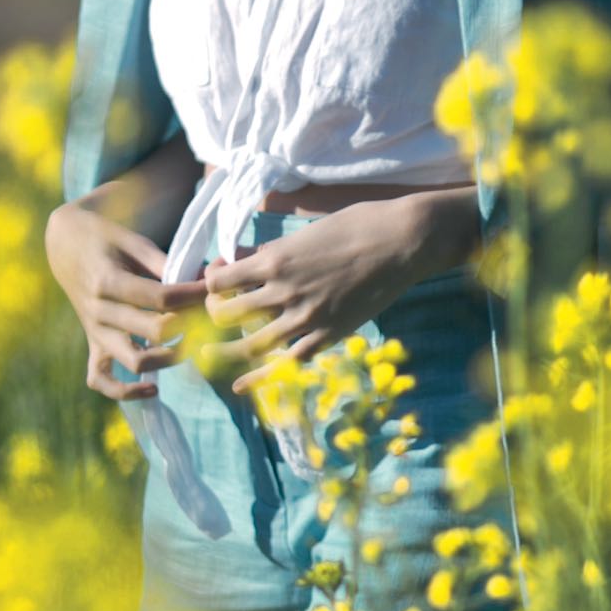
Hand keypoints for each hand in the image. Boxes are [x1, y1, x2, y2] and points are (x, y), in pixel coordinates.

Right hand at [43, 198, 208, 402]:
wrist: (66, 245)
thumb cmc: (106, 238)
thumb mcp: (134, 241)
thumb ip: (167, 263)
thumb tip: (209, 277)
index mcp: (108, 281)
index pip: (162, 298)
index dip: (195, 297)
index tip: (215, 290)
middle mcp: (99, 311)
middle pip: (154, 331)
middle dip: (191, 326)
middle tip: (211, 317)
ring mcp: (94, 332)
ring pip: (134, 361)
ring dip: (169, 359)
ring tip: (191, 345)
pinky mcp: (92, 344)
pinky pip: (100, 380)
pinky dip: (125, 392)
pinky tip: (153, 389)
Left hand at [201, 196, 461, 397]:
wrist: (402, 241)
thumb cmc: (357, 225)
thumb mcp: (306, 231)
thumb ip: (276, 250)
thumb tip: (250, 258)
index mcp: (275, 259)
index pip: (219, 280)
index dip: (212, 281)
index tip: (220, 280)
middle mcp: (283, 290)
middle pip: (225, 314)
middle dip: (213, 314)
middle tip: (219, 313)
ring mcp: (306, 316)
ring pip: (249, 344)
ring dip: (223, 351)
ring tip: (208, 355)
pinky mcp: (328, 335)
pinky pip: (286, 364)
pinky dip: (258, 378)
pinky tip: (240, 385)